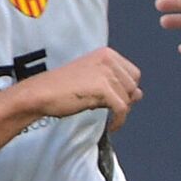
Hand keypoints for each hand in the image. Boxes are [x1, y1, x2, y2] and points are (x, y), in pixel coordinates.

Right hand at [15, 47, 142, 129]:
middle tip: (109, 108)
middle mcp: (108, 59)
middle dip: (125, 99)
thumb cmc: (63, 88)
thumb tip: (139, 94)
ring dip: (120, 111)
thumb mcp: (93, 80)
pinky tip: (112, 126)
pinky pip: (122, 109)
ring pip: (129, 98)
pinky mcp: (103, 88)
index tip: (115, 99)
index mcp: (106, 53)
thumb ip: (116, 84)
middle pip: (134, 85)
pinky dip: (119, 121)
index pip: (133, 73)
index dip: (127, 89)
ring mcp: (106, 72)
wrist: (41, 94)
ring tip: (105, 114)